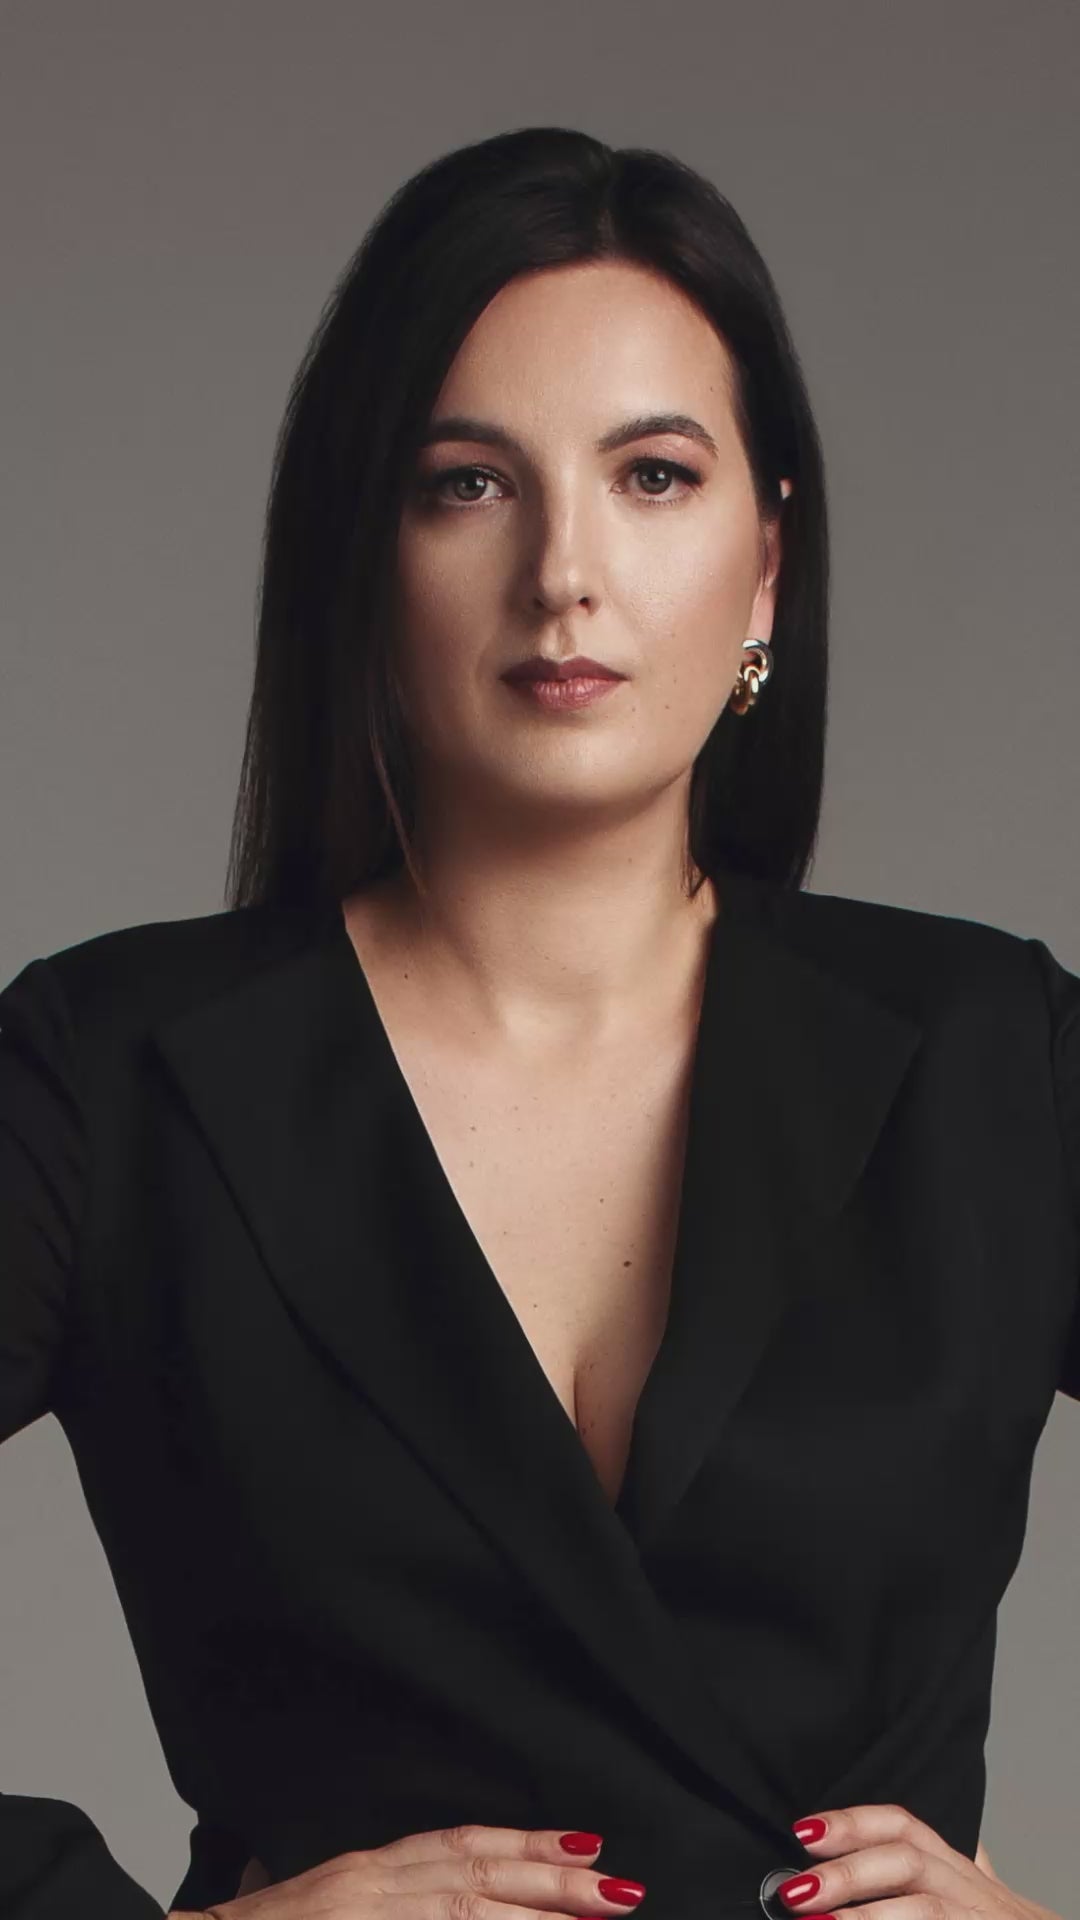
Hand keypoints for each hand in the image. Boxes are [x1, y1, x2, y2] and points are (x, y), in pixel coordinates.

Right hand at [171, 1822, 647, 1918]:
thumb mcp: (279, 1899)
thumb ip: (308, 1885)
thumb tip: (301, 1875)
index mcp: (355, 1874)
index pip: (456, 1846)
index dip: (523, 1844)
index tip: (582, 1844)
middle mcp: (367, 1891)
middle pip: (476, 1875)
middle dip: (553, 1880)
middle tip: (620, 1888)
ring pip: (467, 1914)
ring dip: (537, 1914)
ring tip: (601, 1910)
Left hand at [779, 1801, 1061, 1917]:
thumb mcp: (966, 1890)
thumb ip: (929, 1866)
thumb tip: (869, 1845)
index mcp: (956, 1865)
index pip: (904, 1823)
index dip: (853, 1822)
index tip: (803, 1831)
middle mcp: (971, 1888)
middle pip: (907, 1861)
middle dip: (849, 1873)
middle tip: (796, 1890)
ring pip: (925, 1911)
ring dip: (867, 1917)